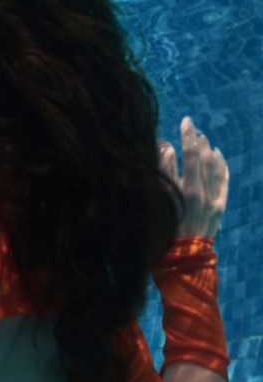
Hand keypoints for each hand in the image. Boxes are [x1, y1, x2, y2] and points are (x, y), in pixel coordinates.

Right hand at [159, 116, 228, 238]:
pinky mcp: (220, 207)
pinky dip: (222, 166)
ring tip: (203, 137)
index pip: (189, 155)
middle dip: (197, 139)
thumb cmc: (162, 232)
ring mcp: (214, 200)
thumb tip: (168, 148)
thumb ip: (163, 174)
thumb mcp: (158, 203)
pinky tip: (218, 156)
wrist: (182, 260)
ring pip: (214, 168)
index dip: (188, 136)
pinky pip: (224, 181)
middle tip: (191, 125)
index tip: (185, 121)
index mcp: (186, 190)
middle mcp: (202, 193)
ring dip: (208, 150)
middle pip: (202, 158)